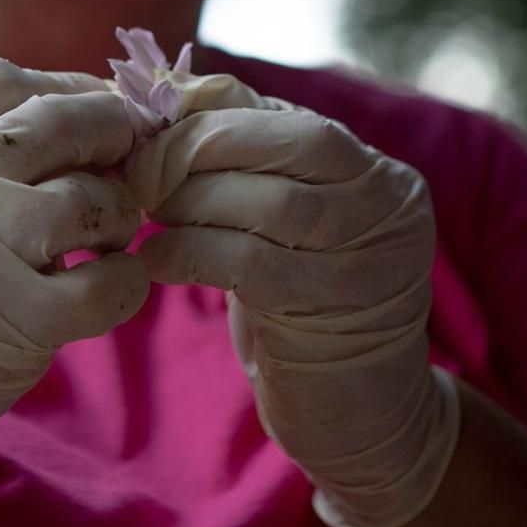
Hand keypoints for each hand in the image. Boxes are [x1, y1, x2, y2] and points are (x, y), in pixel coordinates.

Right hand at [0, 56, 147, 472]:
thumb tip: (86, 103)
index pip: (4, 82)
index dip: (65, 88)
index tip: (91, 110)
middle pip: (62, 123)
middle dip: (109, 135)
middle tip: (122, 160)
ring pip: (90, 199)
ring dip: (118, 212)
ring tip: (106, 233)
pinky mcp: (21, 320)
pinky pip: (111, 283)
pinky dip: (128, 280)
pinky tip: (115, 282)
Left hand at [127, 94, 459, 526]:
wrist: (364, 424)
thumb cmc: (305, 317)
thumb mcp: (284, 232)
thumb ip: (247, 171)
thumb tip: (163, 101)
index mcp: (379, 173)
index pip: (287, 113)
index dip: (208, 112)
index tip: (146, 130)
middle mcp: (390, 204)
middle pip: (286, 144)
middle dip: (196, 150)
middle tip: (136, 174)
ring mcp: (375, 257)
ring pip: (271, 202)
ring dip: (190, 201)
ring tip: (145, 216)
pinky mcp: (339, 310)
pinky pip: (251, 262)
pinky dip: (189, 251)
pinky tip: (153, 259)